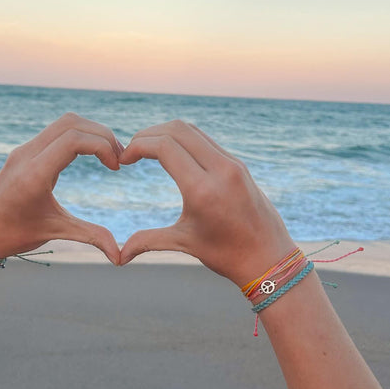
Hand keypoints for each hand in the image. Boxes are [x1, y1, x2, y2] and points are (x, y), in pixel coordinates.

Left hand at [0, 113, 121, 264]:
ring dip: (90, 132)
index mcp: (34, 174)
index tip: (117, 167)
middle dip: (102, 135)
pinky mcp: (24, 150)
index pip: (74, 140)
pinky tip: (90, 153)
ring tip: (109, 155)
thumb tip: (120, 256)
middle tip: (119, 158)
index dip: (102, 146)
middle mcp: (27, 155)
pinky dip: (78, 134)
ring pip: (64, 122)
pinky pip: (55, 130)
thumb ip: (90, 236)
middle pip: (72, 124)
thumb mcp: (55, 232)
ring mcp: (24, 149)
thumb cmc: (14, 235)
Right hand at [119, 120, 295, 285]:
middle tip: (131, 152)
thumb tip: (119, 257)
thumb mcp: (184, 243)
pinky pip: (205, 139)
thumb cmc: (226, 255)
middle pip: (176, 130)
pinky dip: (183, 138)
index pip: (164, 146)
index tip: (124, 161)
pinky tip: (171, 153)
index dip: (137, 146)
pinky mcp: (238, 163)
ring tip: (147, 150)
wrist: (269, 258)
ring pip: (192, 130)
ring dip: (165, 133)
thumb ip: (147, 241)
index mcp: (202, 189)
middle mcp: (219, 170)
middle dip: (147, 135)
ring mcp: (232, 163)